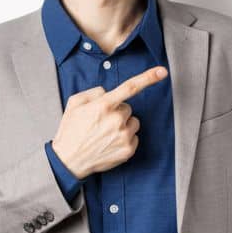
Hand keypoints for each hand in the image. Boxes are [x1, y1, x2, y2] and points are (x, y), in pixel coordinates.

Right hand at [50, 66, 168, 178]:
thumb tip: (108, 92)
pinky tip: (109, 143)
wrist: (69, 161)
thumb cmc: (70, 130)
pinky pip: (134, 137)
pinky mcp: (128, 150)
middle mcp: (116, 120)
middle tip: (100, 122)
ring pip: (133, 122)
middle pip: (127, 108)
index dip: (148, 78)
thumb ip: (93, 92)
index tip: (162, 71)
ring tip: (105, 134)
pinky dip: (124, 138)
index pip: (130, 87)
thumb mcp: (74, 104)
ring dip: (123, 125)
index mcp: (103, 105)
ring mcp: (123, 136)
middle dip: (117, 112)